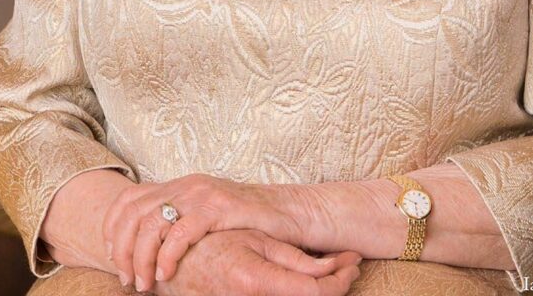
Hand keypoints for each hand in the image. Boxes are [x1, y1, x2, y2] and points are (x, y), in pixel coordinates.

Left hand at [102, 172, 311, 288]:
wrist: (286, 213)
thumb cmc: (246, 223)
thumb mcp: (205, 217)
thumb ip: (179, 221)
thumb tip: (145, 244)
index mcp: (179, 185)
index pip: (129, 199)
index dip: (112, 228)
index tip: (112, 257)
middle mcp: (186, 185)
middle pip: (133, 213)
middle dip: (122, 250)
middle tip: (126, 279)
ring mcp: (202, 194)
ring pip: (151, 223)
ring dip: (141, 257)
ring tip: (144, 283)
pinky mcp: (218, 208)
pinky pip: (181, 231)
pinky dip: (167, 255)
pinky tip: (166, 274)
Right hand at [151, 228, 361, 295]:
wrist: (179, 267)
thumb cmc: (214, 247)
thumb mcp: (255, 241)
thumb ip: (292, 258)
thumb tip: (331, 266)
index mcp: (258, 281)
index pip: (315, 291)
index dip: (341, 279)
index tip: (353, 260)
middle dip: (338, 284)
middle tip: (350, 262)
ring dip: (323, 289)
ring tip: (336, 269)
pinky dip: (303, 293)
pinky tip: (311, 280)